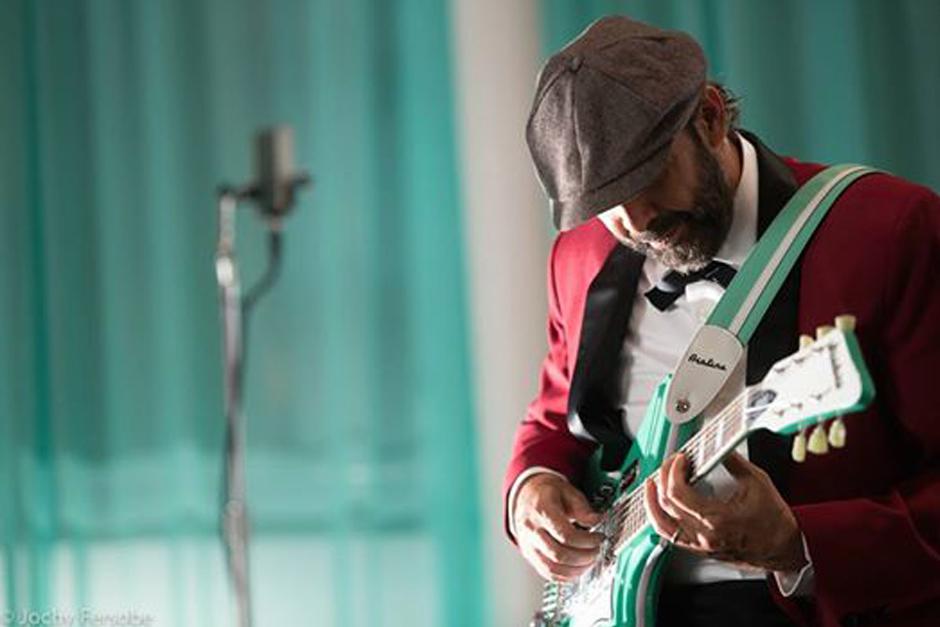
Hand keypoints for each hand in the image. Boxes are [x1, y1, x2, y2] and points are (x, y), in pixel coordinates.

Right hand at [513, 473, 603, 581]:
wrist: (526, 495)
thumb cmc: (547, 493)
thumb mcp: (567, 491)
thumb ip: (582, 508)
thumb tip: (596, 521)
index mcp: (541, 511)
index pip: (565, 534)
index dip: (587, 541)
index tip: (599, 538)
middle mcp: (532, 530)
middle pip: (559, 554)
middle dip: (584, 557)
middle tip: (597, 550)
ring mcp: (528, 545)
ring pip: (552, 568)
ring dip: (576, 570)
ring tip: (589, 561)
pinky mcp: (530, 555)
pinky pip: (547, 573)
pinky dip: (565, 576)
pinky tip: (577, 568)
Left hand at [643, 452, 806, 571]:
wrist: (784, 548)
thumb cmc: (774, 522)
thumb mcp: (757, 482)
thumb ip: (733, 461)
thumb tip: (719, 446)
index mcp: (717, 519)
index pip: (678, 493)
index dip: (673, 470)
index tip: (679, 458)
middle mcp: (704, 535)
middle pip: (667, 504)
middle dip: (663, 477)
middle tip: (671, 463)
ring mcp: (699, 545)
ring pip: (661, 524)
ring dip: (651, 501)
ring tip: (651, 483)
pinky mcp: (699, 549)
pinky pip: (670, 537)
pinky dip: (660, 519)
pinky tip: (659, 507)